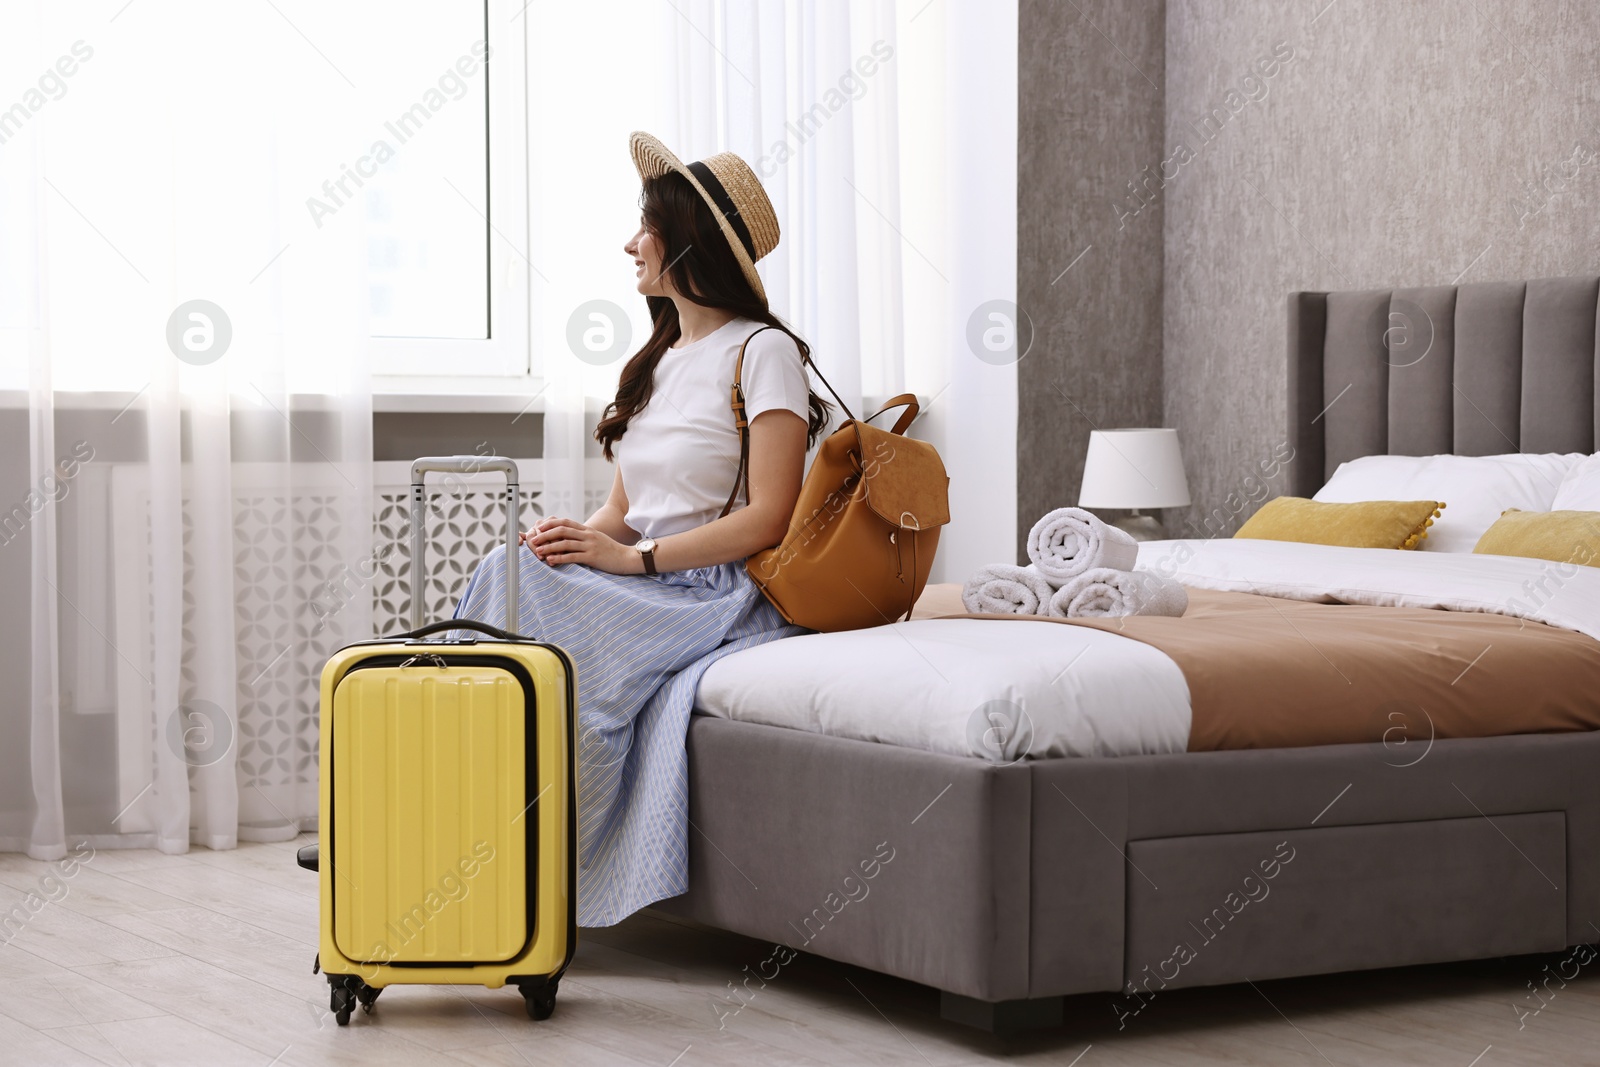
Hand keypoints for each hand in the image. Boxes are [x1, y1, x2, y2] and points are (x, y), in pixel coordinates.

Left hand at [521, 517, 637, 573]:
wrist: (627, 558)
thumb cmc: (610, 551)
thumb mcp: (596, 539)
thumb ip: (583, 537)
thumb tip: (567, 539)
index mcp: (587, 530)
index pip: (565, 522)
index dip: (550, 523)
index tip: (539, 527)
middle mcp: (588, 535)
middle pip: (562, 530)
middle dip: (545, 534)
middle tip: (534, 539)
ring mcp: (590, 545)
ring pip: (565, 543)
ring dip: (549, 547)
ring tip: (538, 551)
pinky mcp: (592, 557)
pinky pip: (572, 556)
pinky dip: (559, 558)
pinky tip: (550, 560)